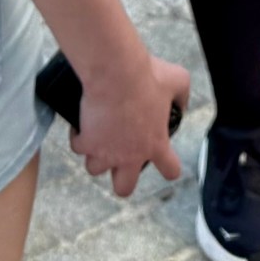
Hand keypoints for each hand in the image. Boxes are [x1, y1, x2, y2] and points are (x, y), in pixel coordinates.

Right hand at [69, 52, 189, 196]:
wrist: (116, 72)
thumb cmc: (146, 76)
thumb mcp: (177, 80)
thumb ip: (182, 96)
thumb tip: (181, 103)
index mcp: (156, 144)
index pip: (170, 170)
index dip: (168, 167)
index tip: (163, 160)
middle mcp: (130, 156)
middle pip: (124, 187)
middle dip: (120, 178)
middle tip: (120, 159)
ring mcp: (106, 152)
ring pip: (95, 169)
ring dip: (96, 154)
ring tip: (99, 136)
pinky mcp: (86, 142)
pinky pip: (77, 147)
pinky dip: (78, 136)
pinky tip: (83, 123)